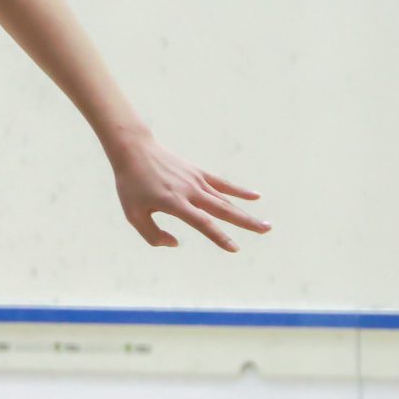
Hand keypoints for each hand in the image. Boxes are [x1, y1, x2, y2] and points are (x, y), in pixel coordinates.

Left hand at [109, 135, 268, 251]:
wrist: (134, 150)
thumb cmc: (131, 185)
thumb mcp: (133, 214)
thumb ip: (152, 234)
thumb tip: (176, 243)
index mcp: (174, 203)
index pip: (202, 223)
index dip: (219, 237)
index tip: (235, 248)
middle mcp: (190, 191)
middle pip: (223, 210)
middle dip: (246, 222)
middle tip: (267, 230)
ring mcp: (196, 180)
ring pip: (226, 199)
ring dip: (246, 212)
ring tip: (266, 224)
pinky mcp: (197, 172)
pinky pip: (222, 183)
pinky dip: (238, 191)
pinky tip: (255, 196)